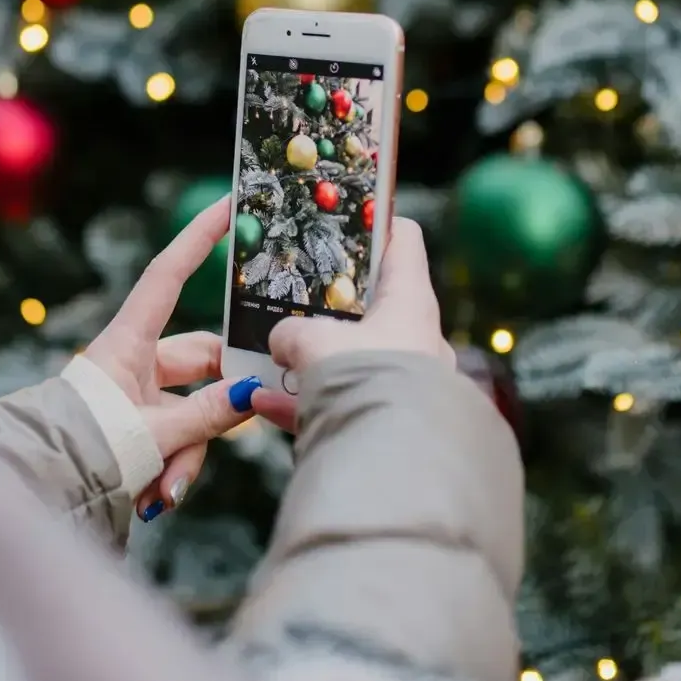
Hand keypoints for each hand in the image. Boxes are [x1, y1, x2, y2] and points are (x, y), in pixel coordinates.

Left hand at [81, 196, 257, 518]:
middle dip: (216, 404)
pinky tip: (156, 499)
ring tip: (164, 493)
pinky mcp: (135, 425)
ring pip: (190, 408)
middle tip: (238, 424)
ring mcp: (135, 394)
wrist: (40, 492)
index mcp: (127, 343)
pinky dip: (172, 467)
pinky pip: (173, 437)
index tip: (230, 203)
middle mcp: (133, 361)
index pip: (169, 274)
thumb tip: (250, 393)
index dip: (200, 236)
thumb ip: (208, 414)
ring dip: (188, 453)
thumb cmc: (85, 452)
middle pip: (200, 360)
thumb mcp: (155, 434)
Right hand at [251, 217, 452, 431]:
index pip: (404, 241)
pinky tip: (262, 402)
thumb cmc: (363, 382)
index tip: (344, 219)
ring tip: (267, 356)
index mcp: (411, 302)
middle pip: (372, 305)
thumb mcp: (313, 341)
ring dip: (309, 358)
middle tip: (294, 296)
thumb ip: (293, 330)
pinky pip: (341, 401)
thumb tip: (283, 338)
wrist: (388, 461)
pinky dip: (304, 400)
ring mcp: (404, 382)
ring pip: (351, 358)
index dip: (375, 223)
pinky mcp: (387, 420)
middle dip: (328, 305)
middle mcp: (417, 339)